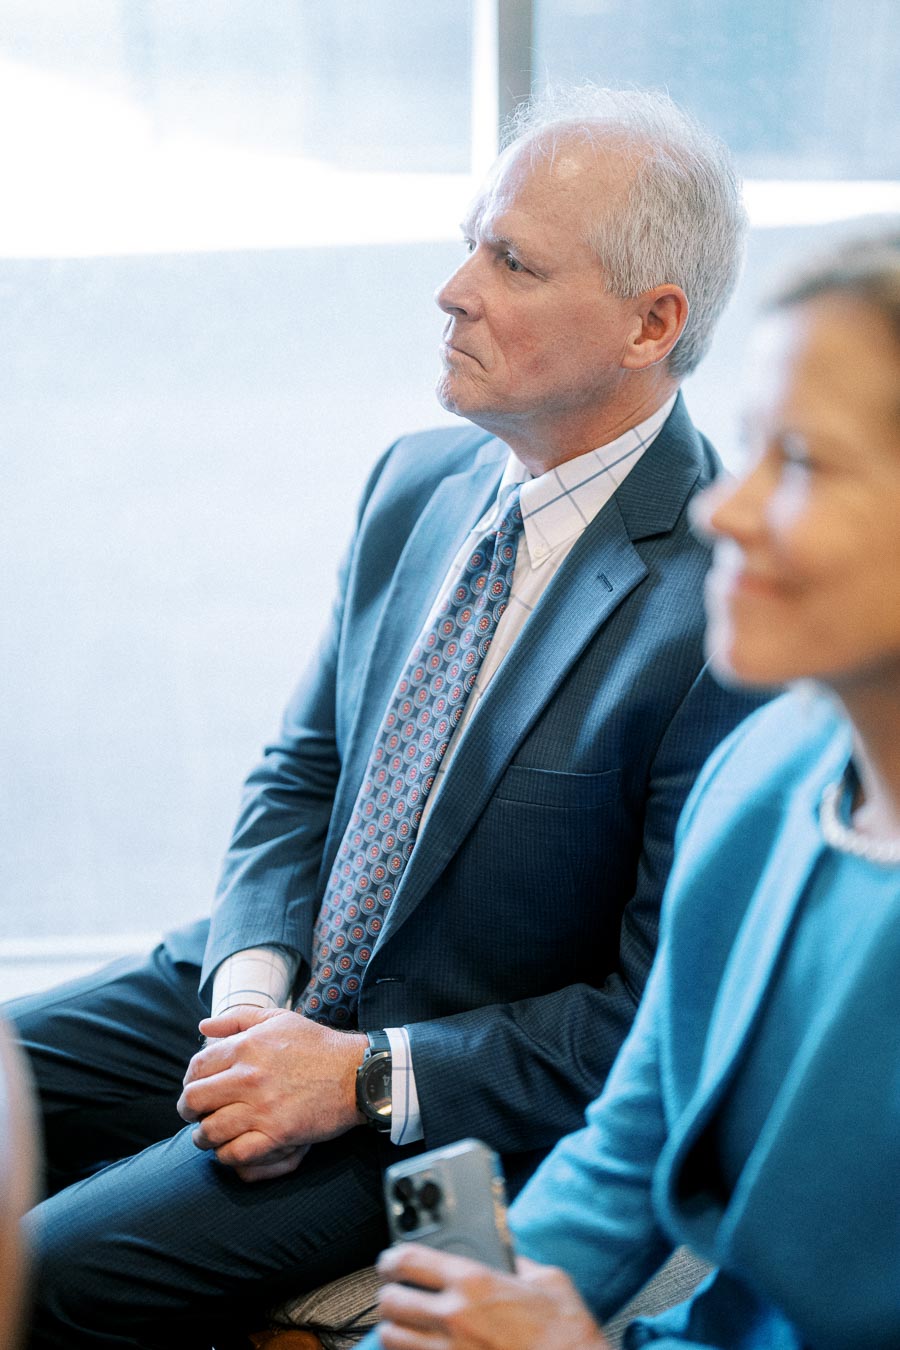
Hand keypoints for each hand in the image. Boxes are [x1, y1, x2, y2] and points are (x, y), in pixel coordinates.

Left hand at [177, 1007, 366, 1181]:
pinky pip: (235, 1154)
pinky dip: (226, 1155)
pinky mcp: (278, 1134)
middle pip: (195, 1100)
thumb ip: (237, 1018)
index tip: (195, 1089)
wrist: (356, 1073)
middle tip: (195, 1115)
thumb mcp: (278, 1019)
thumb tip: (203, 1026)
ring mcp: (262, 1108)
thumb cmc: (316, 1044)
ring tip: (209, 1135)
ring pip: (209, 1131)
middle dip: (188, 1110)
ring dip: (203, 1136)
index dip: (189, 1081)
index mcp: (247, 1046)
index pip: (197, 1067)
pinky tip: (230, 1149)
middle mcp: (249, 1076)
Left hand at [376, 1244, 610, 1349]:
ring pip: (391, 1338)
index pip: (410, 1260)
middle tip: (396, 1293)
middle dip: (389, 1295)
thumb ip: (520, 1263)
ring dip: (393, 1328)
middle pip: (390, 1302)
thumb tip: (508, 1255)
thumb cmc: (566, 1333)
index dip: (392, 1258)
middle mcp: (455, 1316)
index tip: (391, 1261)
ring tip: (404, 1324)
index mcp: (474, 1281)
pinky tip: (420, 1349)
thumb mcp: (549, 1281)